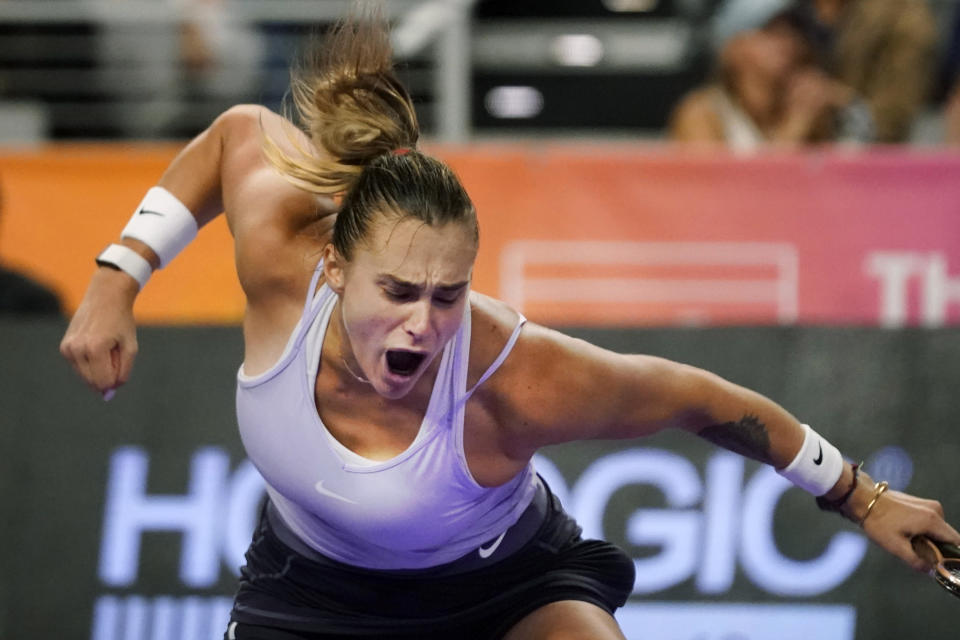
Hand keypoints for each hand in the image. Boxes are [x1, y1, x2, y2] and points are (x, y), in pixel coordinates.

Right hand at [60, 267, 139, 398]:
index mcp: (94, 349)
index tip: (121, 362)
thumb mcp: (131, 346)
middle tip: (114, 352)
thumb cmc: (121, 321)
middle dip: (107, 374)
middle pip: (93, 382)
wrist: (105, 297)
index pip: (103, 382)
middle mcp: (77, 349)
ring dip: (98, 369)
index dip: (115, 379)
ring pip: (85, 376)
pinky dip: (90, 363)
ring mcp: (67, 348)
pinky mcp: (64, 347)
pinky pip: (79, 367)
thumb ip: (124, 371)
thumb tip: (111, 390)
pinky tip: (96, 345)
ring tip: (105, 347)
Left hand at [851, 483, 959, 571]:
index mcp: (932, 520)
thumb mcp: (895, 546)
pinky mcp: (920, 503)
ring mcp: (928, 504)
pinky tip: (908, 534)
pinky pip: (930, 522)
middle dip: (940, 550)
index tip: (948, 566)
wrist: (862, 499)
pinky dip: (925, 531)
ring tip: (911, 544)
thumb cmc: (878, 522)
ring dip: (931, 540)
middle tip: (924, 558)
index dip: (955, 556)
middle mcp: (935, 510)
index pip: (956, 542)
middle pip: (948, 536)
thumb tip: (932, 572)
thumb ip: (916, 561)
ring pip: (938, 530)